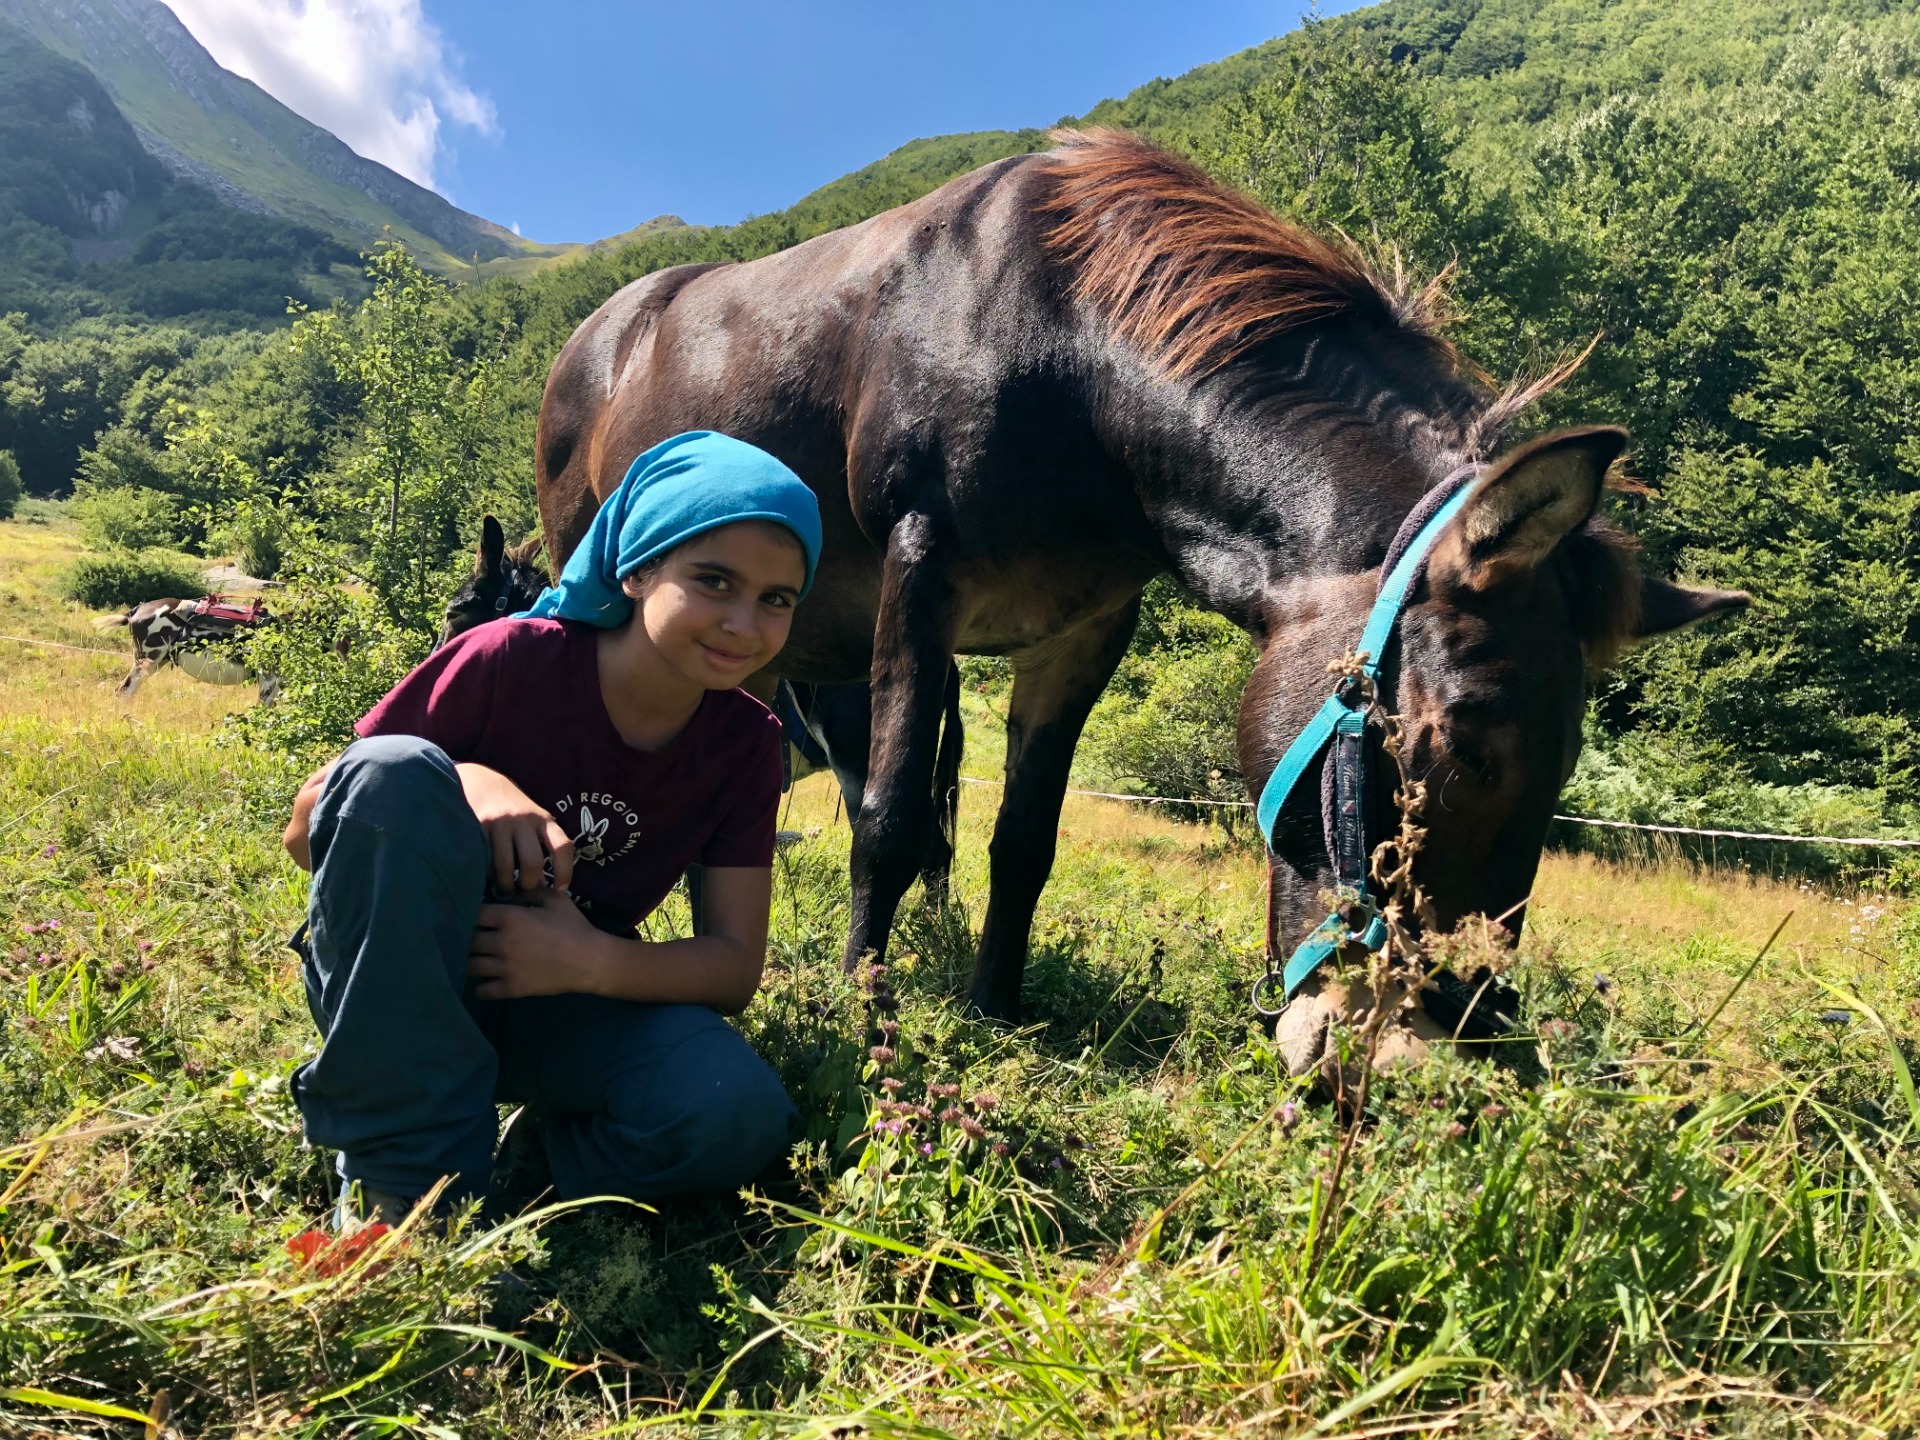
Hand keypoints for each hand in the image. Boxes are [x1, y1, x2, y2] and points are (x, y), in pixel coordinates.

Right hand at [456, 763, 573, 892]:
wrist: (479, 781)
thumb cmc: (511, 808)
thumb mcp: (532, 819)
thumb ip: (540, 844)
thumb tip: (544, 885)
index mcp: (543, 819)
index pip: (562, 846)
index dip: (565, 872)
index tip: (560, 889)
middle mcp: (523, 819)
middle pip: (532, 862)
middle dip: (528, 883)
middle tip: (522, 888)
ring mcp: (499, 823)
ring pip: (505, 866)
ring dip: (505, 884)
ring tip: (503, 886)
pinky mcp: (477, 826)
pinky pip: (483, 860)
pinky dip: (485, 874)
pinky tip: (486, 876)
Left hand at [468, 890, 603, 998]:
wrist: (590, 961)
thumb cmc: (574, 927)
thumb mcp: (556, 900)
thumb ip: (530, 893)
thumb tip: (511, 896)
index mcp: (510, 917)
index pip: (475, 914)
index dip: (475, 915)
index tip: (482, 918)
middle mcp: (501, 942)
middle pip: (468, 941)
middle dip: (470, 939)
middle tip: (478, 941)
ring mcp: (504, 967)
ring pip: (470, 966)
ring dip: (472, 962)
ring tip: (479, 961)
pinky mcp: (511, 988)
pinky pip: (482, 990)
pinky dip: (481, 987)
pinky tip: (487, 981)